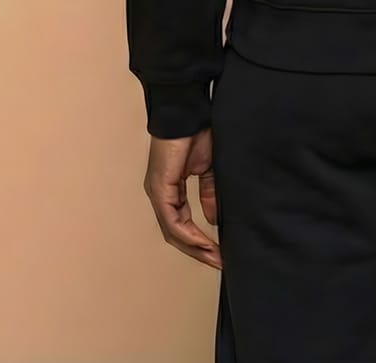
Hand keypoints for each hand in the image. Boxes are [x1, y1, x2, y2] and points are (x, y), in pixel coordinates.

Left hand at [142, 129, 221, 268]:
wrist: (187, 113)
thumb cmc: (196, 133)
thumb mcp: (207, 169)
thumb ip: (208, 194)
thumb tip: (212, 218)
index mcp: (170, 190)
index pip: (181, 224)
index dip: (198, 241)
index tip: (217, 252)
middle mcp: (160, 195)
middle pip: (175, 234)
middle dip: (197, 251)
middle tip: (217, 262)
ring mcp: (158, 193)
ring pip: (172, 231)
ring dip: (193, 247)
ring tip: (213, 257)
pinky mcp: (160, 188)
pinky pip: (172, 219)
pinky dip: (188, 233)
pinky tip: (202, 241)